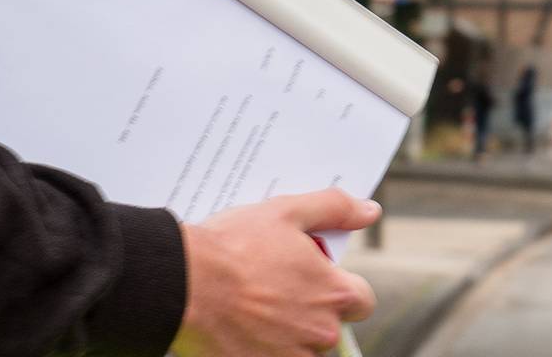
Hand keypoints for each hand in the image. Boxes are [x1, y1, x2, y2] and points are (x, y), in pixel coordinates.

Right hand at [172, 189, 381, 356]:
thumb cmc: (233, 247)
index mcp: (334, 294)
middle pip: (328, 327)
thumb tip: (368, 211)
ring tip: (253, 310)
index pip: (361, 301)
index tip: (315, 282)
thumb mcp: (287, 211)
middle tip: (274, 292)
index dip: (340, 289)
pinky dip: (260, 348)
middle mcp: (320, 332)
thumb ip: (334, 209)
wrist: (183, 283)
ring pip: (301, 348)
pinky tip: (241, 329)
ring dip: (285, 334)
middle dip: (308, 312)